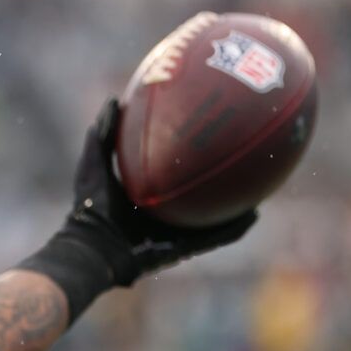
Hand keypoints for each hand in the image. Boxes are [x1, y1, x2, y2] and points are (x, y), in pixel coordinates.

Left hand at [69, 98, 256, 283]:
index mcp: (148, 194)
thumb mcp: (94, 164)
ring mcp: (175, 233)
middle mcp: (165, 213)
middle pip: (199, 191)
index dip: (191, 156)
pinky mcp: (181, 250)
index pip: (175, 170)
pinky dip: (234, 229)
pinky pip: (214, 239)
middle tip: (242, 157)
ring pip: (214, 217)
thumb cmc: (88, 207)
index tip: (207, 135)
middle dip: (220, 177)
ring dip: (237, 206)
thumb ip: (104, 134)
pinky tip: (252, 216)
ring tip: (262, 189)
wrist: (91, 247)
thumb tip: (115, 100)